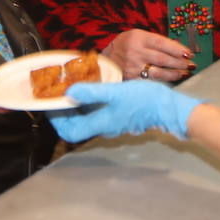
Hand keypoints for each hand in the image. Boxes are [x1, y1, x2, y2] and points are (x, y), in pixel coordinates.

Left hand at [52, 80, 200, 141]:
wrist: (169, 108)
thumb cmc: (144, 101)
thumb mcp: (116, 92)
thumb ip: (92, 92)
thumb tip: (69, 93)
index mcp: (100, 124)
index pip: (69, 131)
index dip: (56, 121)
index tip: (50, 104)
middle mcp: (104, 127)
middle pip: (76, 125)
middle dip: (64, 111)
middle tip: (57, 93)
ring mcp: (112, 122)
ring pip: (86, 118)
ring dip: (76, 106)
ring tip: (71, 87)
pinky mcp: (119, 116)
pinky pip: (97, 112)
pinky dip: (89, 103)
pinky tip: (92, 88)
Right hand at [103, 28, 195, 82]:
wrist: (104, 61)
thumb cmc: (125, 46)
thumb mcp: (137, 36)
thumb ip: (154, 41)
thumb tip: (177, 48)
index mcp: (138, 38)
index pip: (162, 43)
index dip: (178, 49)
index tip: (189, 53)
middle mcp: (136, 52)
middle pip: (163, 58)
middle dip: (180, 62)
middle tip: (191, 65)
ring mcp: (134, 67)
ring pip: (159, 72)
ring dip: (175, 73)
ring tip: (185, 73)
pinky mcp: (132, 79)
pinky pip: (151, 81)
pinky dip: (164, 81)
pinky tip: (172, 81)